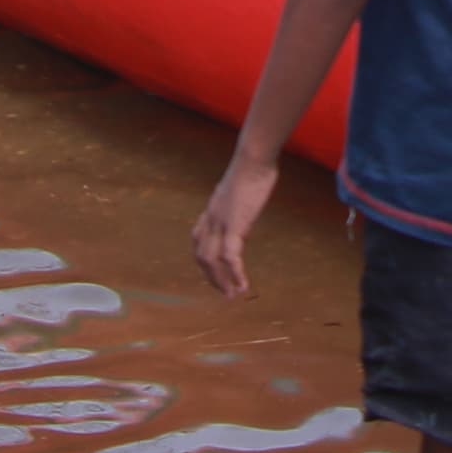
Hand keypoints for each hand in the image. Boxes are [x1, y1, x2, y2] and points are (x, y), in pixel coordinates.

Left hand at [192, 150, 277, 299]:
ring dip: (221, 280)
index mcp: (212, 209)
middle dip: (211, 276)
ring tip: (233, 295)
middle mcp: (211, 218)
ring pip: (211, 259)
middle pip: (201, 254)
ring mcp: (220, 222)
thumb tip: (246, 200)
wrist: (254, 157)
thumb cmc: (253, 166)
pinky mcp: (234, 224)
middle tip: (224, 293)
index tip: (214, 271)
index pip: (198, 239)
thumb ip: (239, 199)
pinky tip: (243, 285)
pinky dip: (235, 273)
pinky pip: (230, 256)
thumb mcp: (241, 187)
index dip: (203, 259)